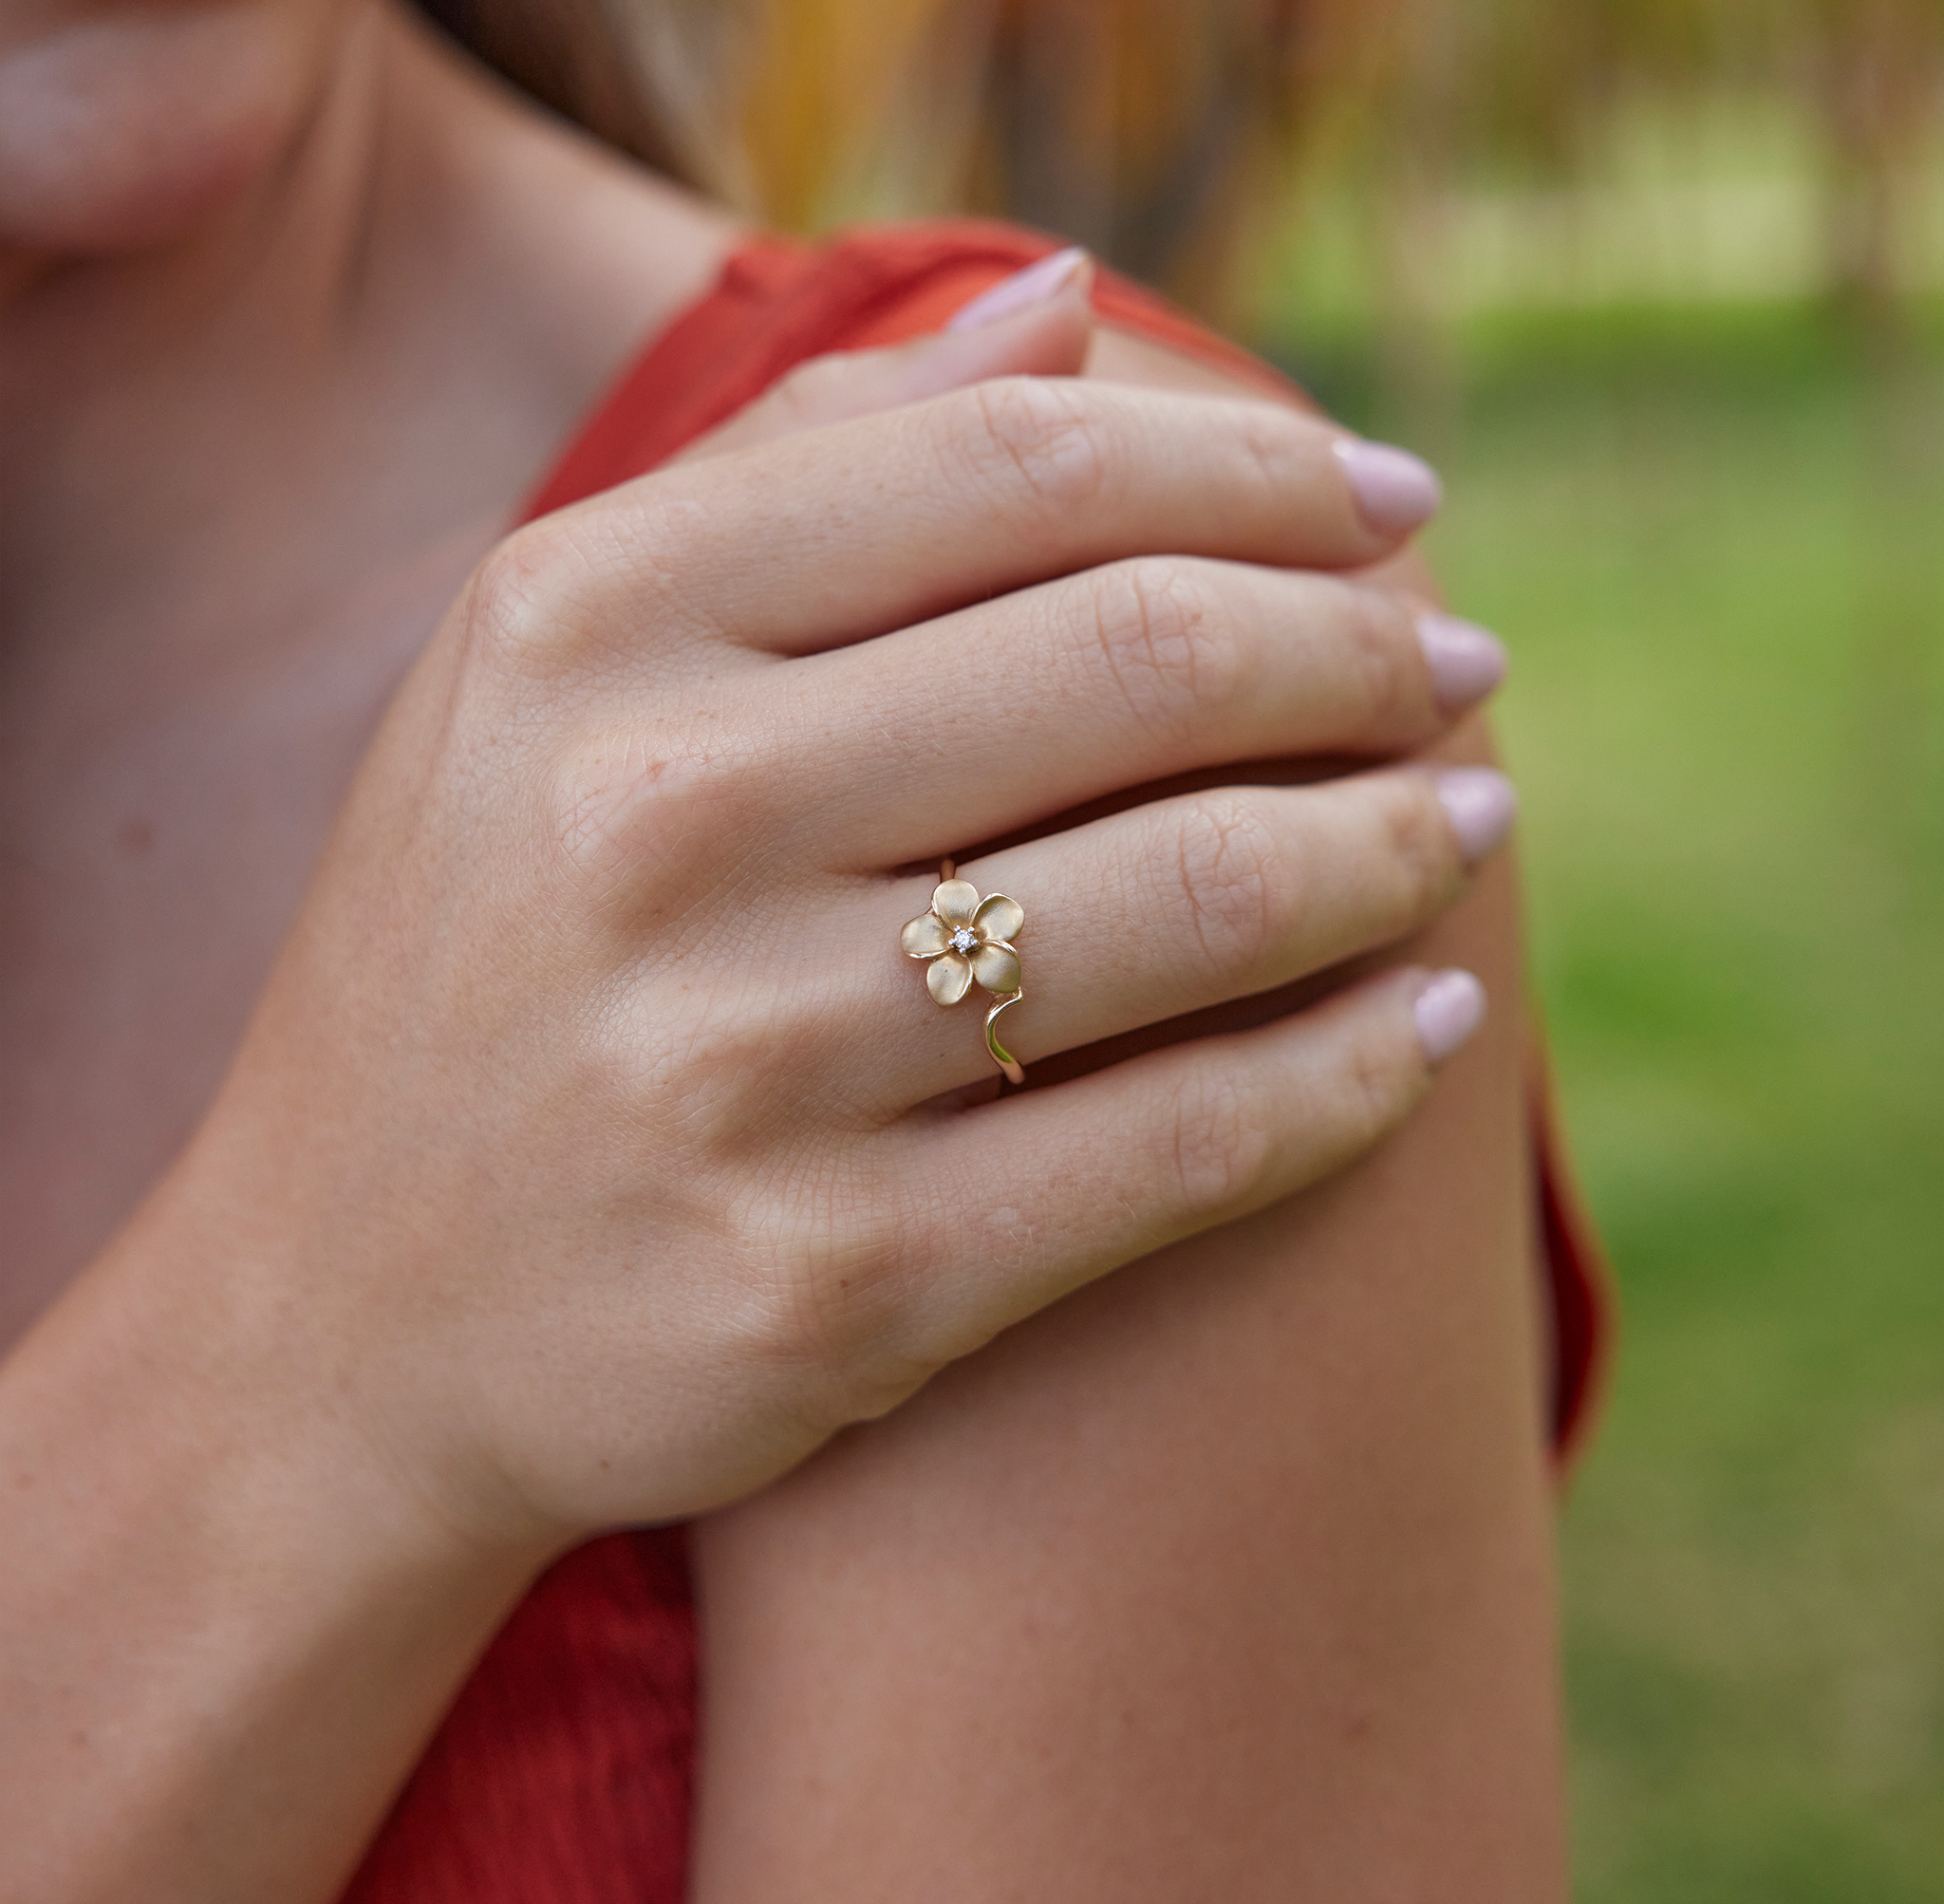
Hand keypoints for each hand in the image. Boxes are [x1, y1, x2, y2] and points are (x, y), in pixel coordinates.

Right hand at [169, 369, 1511, 1556]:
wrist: (345, 1318)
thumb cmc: (484, 959)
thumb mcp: (553, 668)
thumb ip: (795, 463)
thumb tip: (1063, 301)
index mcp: (585, 627)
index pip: (1015, 470)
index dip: (1253, 468)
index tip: (1387, 500)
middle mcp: (652, 825)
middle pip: (1142, 663)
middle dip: (1364, 652)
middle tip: (1456, 667)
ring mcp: (742, 1072)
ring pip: (1197, 903)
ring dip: (1393, 848)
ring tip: (1465, 821)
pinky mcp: (834, 1284)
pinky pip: (1179, 1151)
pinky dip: (1354, 1079)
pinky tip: (1435, 1028)